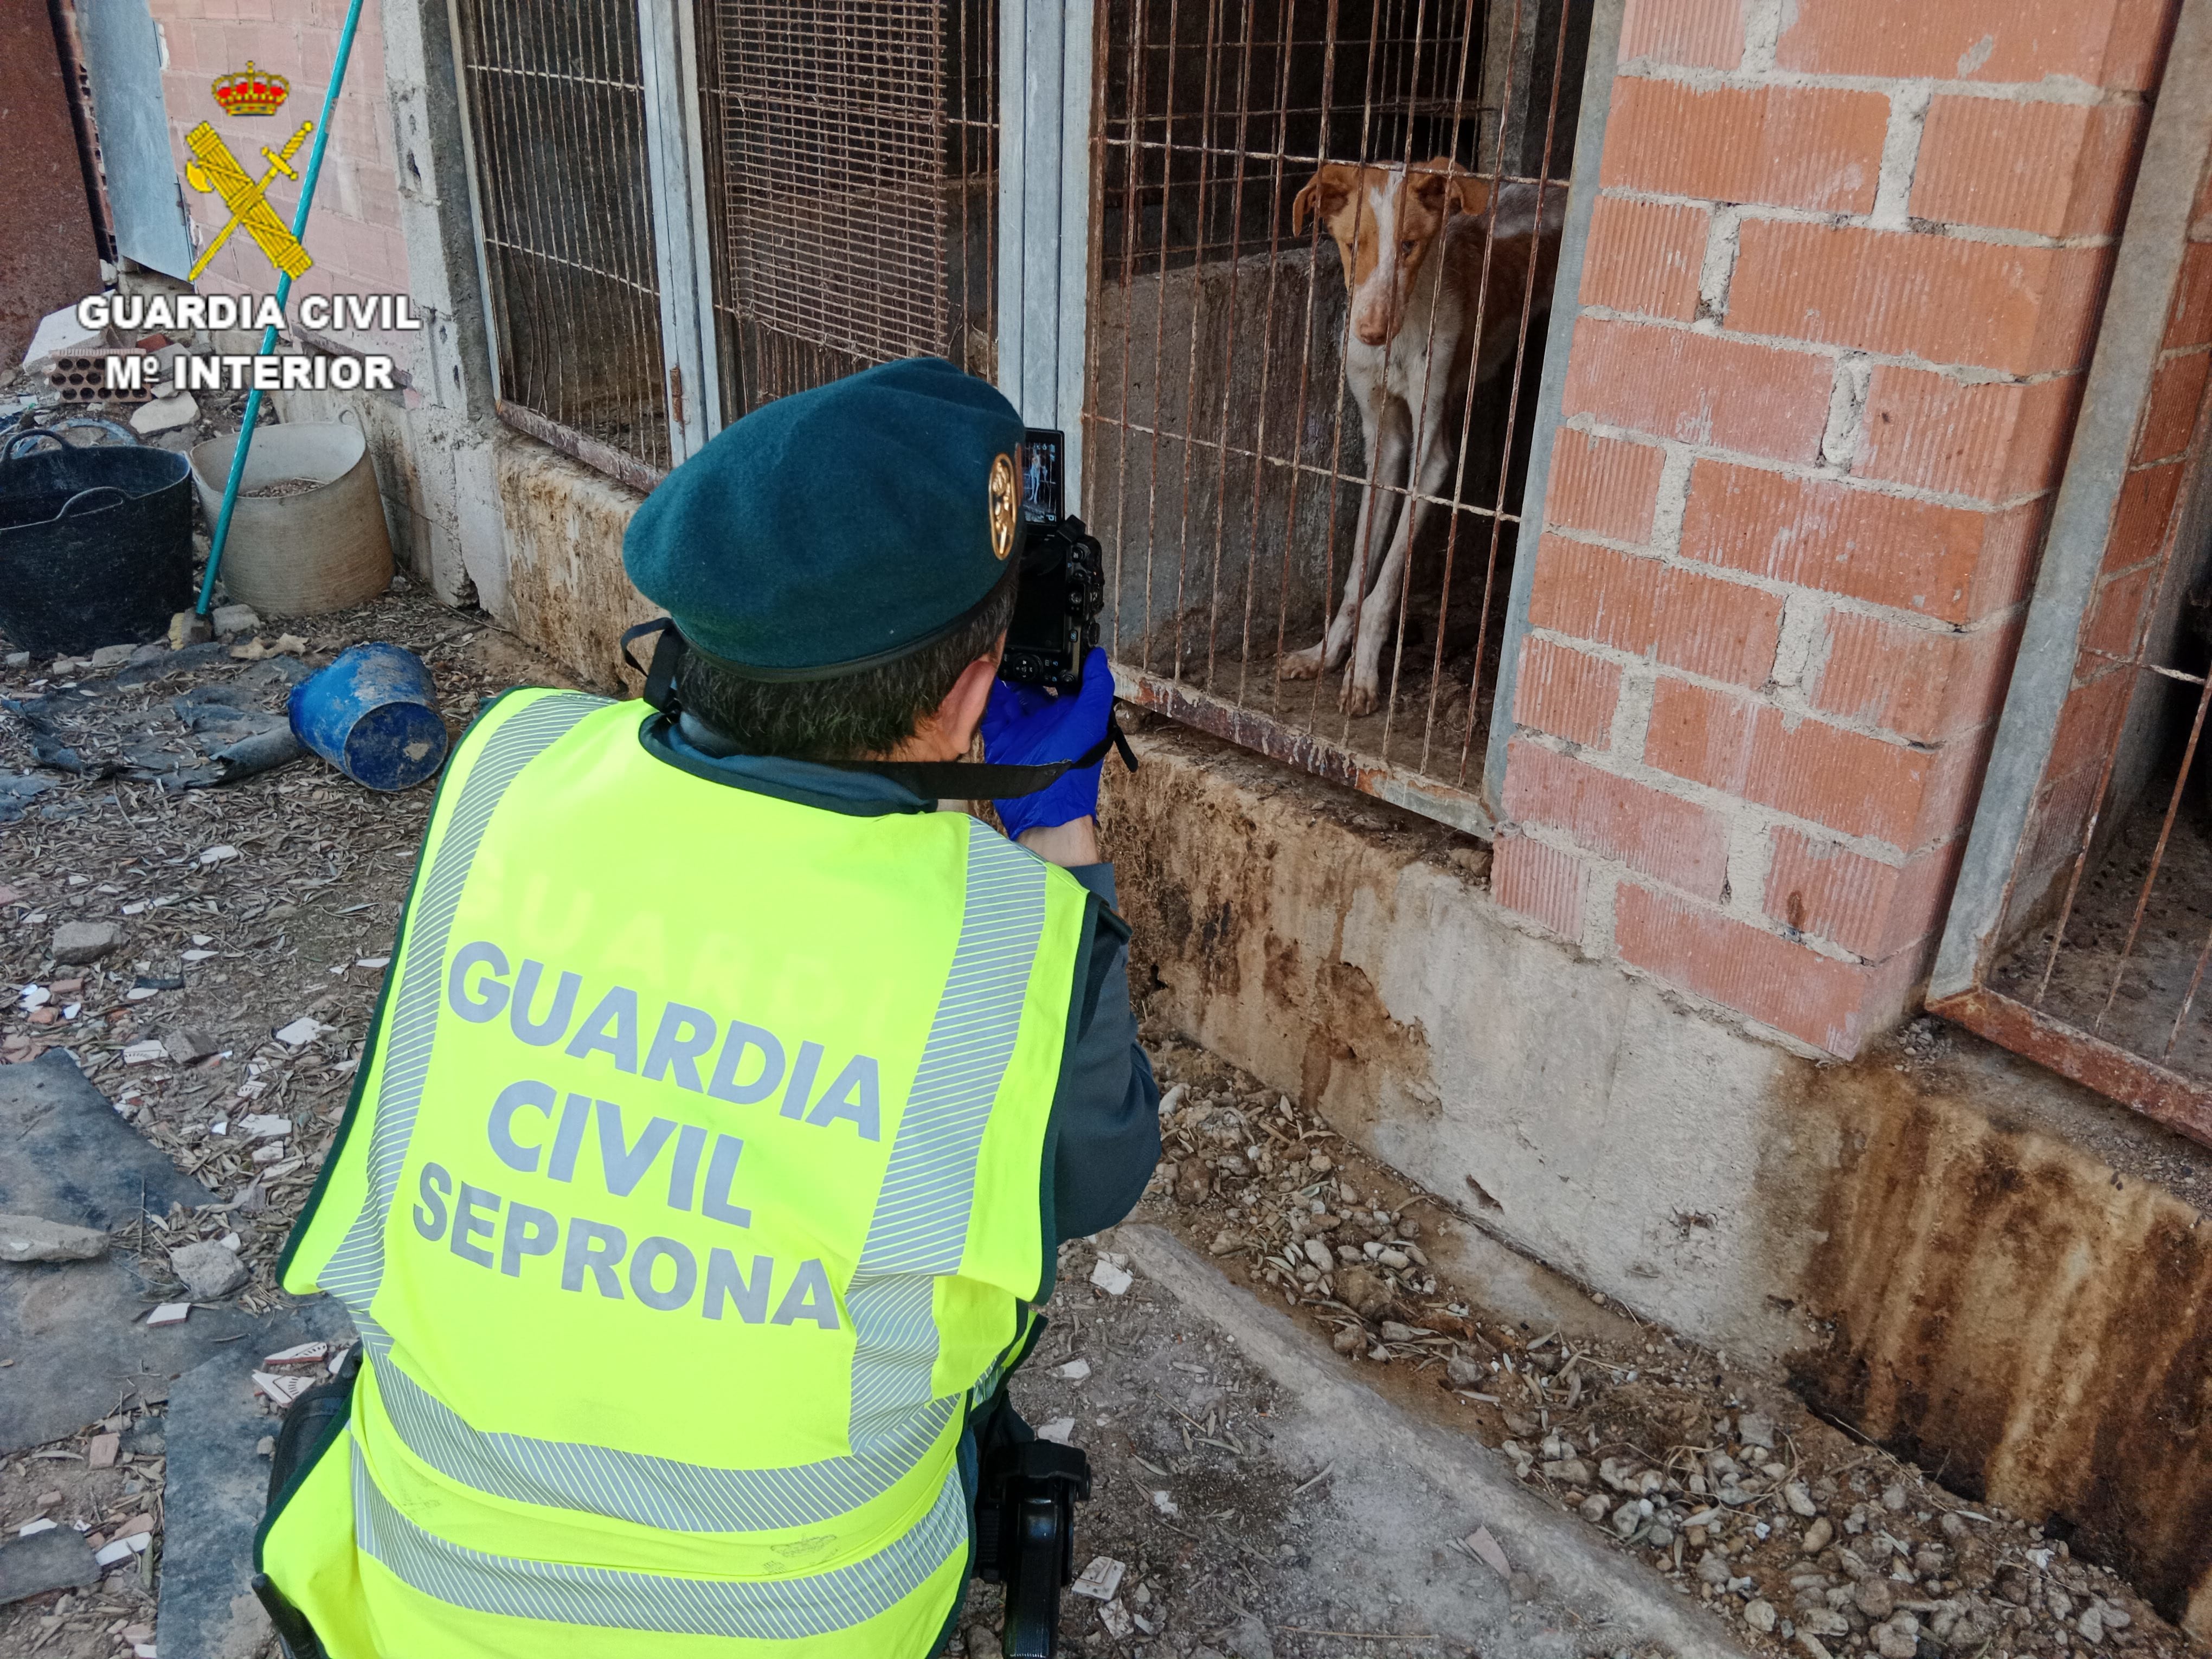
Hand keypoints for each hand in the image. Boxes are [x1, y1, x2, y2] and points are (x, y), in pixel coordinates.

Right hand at [982, 648, 1114, 840]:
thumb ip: (1096, 686)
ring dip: (1001, 679)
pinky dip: (983, 699)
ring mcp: (1023, 731)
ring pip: (1009, 697)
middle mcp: (1047, 720)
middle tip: (1008, 642)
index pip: (1062, 680)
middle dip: (1022, 667)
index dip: (1054, 660)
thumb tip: (1098, 655)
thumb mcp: (1089, 720)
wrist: (1043, 809)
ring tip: (990, 655)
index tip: (1043, 636)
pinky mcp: (1002, 742)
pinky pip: (990, 715)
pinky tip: (976, 680)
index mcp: (1071, 714)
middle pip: (1032, 686)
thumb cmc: (1073, 766)